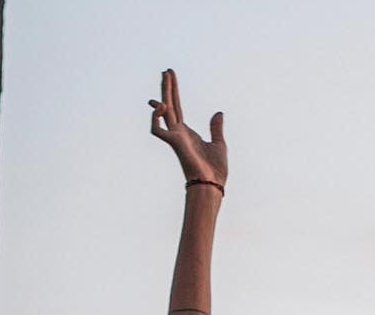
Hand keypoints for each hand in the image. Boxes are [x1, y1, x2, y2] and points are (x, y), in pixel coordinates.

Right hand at [149, 68, 226, 189]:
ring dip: (163, 94)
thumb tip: (218, 113)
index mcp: (186, 133)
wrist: (213, 184)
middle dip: (167, 88)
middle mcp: (178, 134)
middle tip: (166, 70)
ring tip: (166, 77)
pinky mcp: (173, 143)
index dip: (173, 93)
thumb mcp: (219, 143)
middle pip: (169, 105)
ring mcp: (175, 138)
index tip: (171, 77)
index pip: (177, 108)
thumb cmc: (215, 170)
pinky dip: (155, 118)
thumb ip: (216, 128)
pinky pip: (157, 130)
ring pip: (163, 111)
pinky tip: (160, 106)